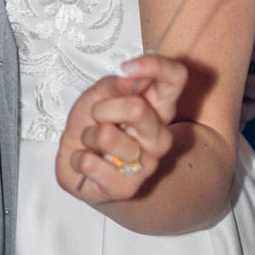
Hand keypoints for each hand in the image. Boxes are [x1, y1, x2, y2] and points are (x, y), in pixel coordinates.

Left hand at [55, 54, 187, 206]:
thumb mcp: (98, 95)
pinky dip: (78, 158)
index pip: (176, 77)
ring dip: (87, 135)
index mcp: (158, 107)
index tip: (125, 67)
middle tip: (96, 115)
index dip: (154, 65)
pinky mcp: (127, 188)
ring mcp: (146, 164)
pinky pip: (91, 164)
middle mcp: (160, 137)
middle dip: (103, 107)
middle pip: (138, 108)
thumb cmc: (94, 125)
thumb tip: (129, 78)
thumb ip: (115, 85)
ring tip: (91, 142)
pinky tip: (86, 160)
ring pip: (107, 136)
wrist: (80, 164)